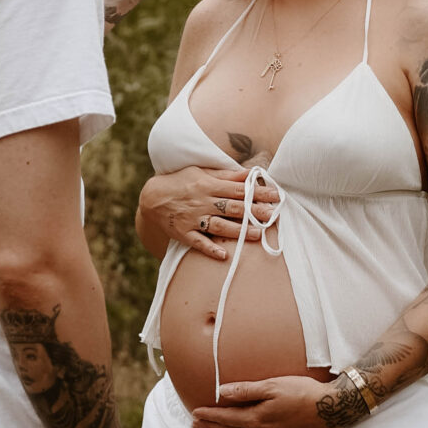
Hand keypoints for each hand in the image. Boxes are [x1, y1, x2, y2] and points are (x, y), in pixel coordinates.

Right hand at [139, 165, 279, 262]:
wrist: (152, 197)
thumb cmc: (181, 182)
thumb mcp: (201, 173)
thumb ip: (226, 175)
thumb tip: (250, 174)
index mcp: (208, 186)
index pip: (238, 190)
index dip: (258, 193)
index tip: (276, 195)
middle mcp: (202, 202)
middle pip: (232, 208)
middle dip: (253, 212)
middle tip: (273, 216)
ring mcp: (193, 219)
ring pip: (218, 225)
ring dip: (238, 231)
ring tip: (258, 234)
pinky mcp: (184, 233)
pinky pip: (198, 242)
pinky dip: (210, 249)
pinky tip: (224, 255)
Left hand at [191, 375, 336, 427]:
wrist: (333, 408)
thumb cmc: (303, 393)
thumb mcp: (273, 385)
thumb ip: (246, 390)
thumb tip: (222, 392)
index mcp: (256, 418)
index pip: (225, 418)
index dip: (208, 415)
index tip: (195, 413)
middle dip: (212, 427)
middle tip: (195, 425)